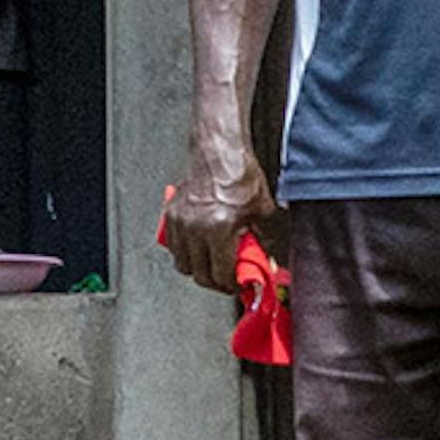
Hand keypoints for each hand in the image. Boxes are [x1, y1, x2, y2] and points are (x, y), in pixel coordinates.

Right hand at [153, 166, 266, 292]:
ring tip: (212, 265)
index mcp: (220, 229)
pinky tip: (198, 248)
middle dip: (216, 282)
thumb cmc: (239, 176)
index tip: (238, 286)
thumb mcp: (262, 211)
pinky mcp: (170, 215)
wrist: (219, 153)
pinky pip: (173, 247)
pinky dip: (185, 253)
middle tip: (226, 280)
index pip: (221, 274)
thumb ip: (265, 239)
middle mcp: (197, 228)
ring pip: (183, 264)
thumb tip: (269, 259)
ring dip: (198, 269)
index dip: (231, 286)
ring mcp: (181, 222)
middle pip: (200, 274)